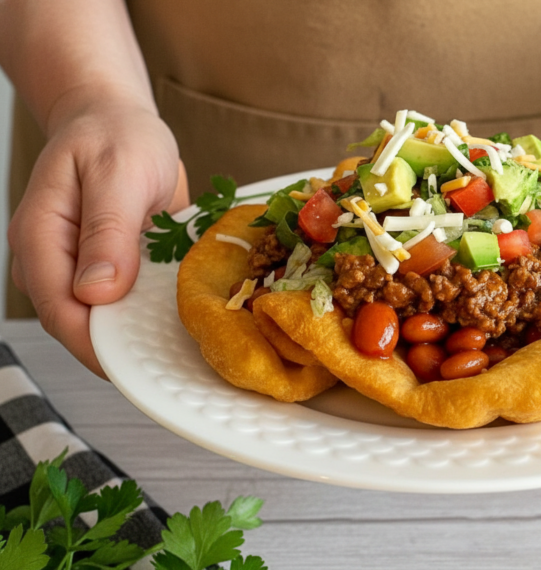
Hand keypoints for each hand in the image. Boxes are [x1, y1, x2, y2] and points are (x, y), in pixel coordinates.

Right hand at [7, 95, 187, 377]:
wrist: (116, 120)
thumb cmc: (115, 136)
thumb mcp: (119, 173)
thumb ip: (108, 230)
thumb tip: (96, 291)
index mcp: (40, 237)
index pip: (59, 310)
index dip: (95, 344)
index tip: (138, 363)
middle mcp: (51, 260)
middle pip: (76, 324)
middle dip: (121, 347)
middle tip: (172, 362)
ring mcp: (75, 268)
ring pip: (99, 320)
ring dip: (137, 333)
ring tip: (181, 344)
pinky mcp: (102, 270)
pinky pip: (122, 303)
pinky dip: (147, 312)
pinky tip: (178, 318)